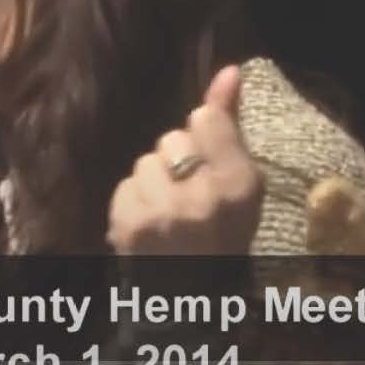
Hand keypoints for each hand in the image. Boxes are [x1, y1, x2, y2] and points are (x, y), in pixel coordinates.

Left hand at [107, 65, 263, 254]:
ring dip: (153, 183)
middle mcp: (203, 196)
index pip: (205, 118)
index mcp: (240, 185)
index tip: (207, 164)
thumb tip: (230, 69)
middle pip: (171, 138)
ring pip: (145, 161)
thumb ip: (230, 124)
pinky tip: (149, 226)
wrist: (191, 295)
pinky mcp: (129, 225)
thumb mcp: (240, 183)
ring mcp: (163, 212)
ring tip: (168, 212)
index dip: (202, 137)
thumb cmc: (223, 234)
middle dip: (176, 161)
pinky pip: (125, 186)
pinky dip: (134, 203)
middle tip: (189, 196)